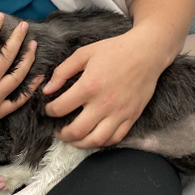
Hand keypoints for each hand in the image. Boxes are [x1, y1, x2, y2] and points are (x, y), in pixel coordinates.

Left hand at [43, 31, 162, 148]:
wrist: (146, 53)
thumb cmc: (114, 50)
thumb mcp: (84, 54)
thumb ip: (63, 71)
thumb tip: (47, 89)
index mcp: (89, 86)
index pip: (61, 108)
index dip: (49, 111)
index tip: (48, 110)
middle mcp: (104, 103)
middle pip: (77, 131)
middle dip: (62, 135)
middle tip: (58, 131)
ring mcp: (119, 113)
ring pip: (96, 140)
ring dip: (80, 144)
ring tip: (73, 139)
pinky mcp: (132, 117)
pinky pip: (115, 138)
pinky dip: (102, 142)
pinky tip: (93, 137)